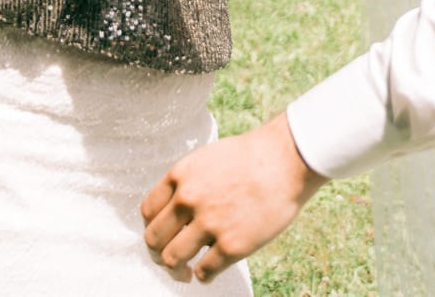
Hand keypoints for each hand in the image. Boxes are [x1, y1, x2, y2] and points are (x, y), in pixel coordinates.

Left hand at [142, 114, 326, 281]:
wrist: (286, 160)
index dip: (152, 228)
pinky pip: (204, 271)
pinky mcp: (232, 246)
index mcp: (180, 176)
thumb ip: (188, 182)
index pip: (147, 212)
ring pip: (173, 259)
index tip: (161, 236)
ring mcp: (209, 224)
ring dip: (176, 271)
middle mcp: (188, 200)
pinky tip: (207, 272)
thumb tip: (176, 208)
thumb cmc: (252, 157)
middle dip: (157, 254)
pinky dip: (202, 276)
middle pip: (154, 239)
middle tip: (167, 261)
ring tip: (185, 273)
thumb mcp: (208, 159)